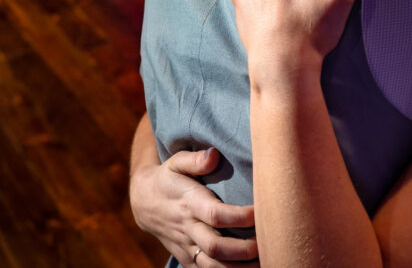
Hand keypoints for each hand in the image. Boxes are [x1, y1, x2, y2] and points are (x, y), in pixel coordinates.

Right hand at [130, 147, 258, 265]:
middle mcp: (187, 228)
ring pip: (212, 266)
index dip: (240, 217)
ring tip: (265, 261)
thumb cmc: (169, 177)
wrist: (144, 202)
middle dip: (243, 249)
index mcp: (189, 203)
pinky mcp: (186, 257)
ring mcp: (186, 246)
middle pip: (215, 247)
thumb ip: (195, 159)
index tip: (260, 212)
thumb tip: (214, 155)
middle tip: (267, 244)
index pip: (216, 214)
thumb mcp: (176, 162)